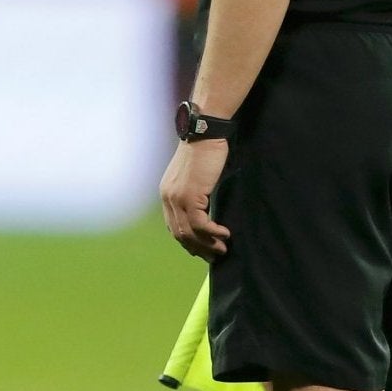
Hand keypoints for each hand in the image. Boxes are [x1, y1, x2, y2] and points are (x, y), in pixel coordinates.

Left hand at [160, 139, 229, 257]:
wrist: (204, 134)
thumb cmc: (204, 152)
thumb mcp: (195, 177)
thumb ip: (194, 193)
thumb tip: (205, 210)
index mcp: (166, 194)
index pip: (173, 227)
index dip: (188, 242)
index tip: (203, 250)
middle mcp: (167, 198)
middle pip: (180, 234)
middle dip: (198, 248)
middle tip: (215, 256)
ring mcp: (177, 198)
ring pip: (189, 232)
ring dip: (207, 244)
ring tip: (222, 248)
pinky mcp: (190, 196)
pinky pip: (200, 224)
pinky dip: (213, 233)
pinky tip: (225, 234)